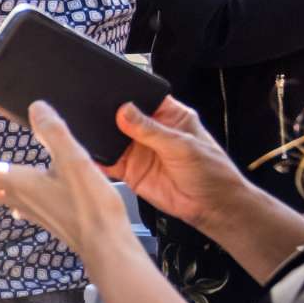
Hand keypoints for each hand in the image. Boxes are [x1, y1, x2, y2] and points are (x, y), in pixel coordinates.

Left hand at [0, 100, 136, 259]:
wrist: (107, 247)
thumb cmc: (91, 208)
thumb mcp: (75, 161)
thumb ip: (55, 133)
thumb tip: (37, 108)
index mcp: (18, 183)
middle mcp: (19, 199)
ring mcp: (32, 211)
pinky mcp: (47, 218)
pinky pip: (18, 205)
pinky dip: (9, 198)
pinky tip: (15, 203)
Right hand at [100, 96, 245, 229]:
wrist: (212, 207)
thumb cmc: (212, 172)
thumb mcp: (183, 146)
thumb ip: (151, 130)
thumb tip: (124, 111)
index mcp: (169, 116)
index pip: (143, 98)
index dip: (127, 95)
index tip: (110, 95)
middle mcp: (151, 131)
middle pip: (121, 117)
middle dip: (107, 117)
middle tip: (95, 117)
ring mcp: (139, 150)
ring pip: (111, 139)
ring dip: (100, 138)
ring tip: (91, 136)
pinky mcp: (130, 170)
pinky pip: (107, 163)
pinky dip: (98, 160)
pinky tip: (92, 156)